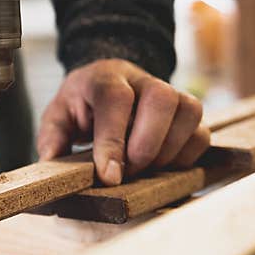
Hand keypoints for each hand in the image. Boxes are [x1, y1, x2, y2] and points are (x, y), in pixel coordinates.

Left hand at [37, 59, 210, 185]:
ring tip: (143, 169)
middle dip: (147, 145)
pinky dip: (185, 157)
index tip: (110, 176)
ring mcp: (171, 93)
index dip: (114, 140)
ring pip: (189, 112)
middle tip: (129, 172)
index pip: (115, 99)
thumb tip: (54, 160)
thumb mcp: (58, 116)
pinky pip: (202, 133)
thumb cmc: (82, 106)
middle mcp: (142, 80)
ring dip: (168, 152)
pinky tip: (161, 165)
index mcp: (105, 77)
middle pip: (162, 98)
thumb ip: (52, 137)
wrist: (107, 85)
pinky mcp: (188, 114)